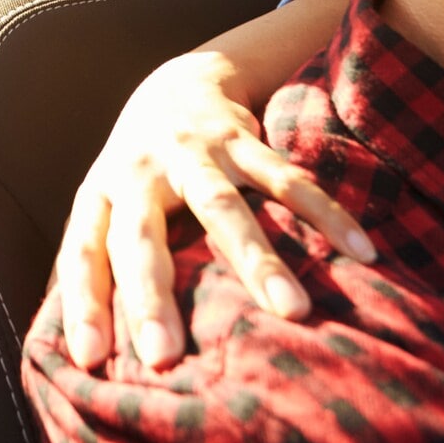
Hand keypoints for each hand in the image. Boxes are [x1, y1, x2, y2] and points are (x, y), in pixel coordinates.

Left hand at [57, 50, 376, 370]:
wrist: (179, 82)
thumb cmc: (139, 174)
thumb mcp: (107, 208)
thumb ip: (100, 269)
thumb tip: (91, 360)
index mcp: (99, 195)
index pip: (81, 254)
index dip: (82, 304)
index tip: (89, 360)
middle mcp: (138, 173)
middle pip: (140, 237)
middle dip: (150, 297)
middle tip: (163, 357)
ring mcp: (190, 152)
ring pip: (221, 207)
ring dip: (255, 260)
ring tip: (290, 313)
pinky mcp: (241, 138)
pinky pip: (286, 178)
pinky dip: (325, 214)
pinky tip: (362, 251)